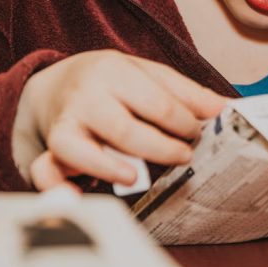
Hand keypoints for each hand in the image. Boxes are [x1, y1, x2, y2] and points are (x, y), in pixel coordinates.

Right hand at [12, 50, 226, 191]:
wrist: (55, 82)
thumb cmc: (112, 81)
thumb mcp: (147, 73)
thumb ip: (184, 91)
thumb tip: (222, 108)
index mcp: (115, 71)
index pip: (158, 102)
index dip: (184, 122)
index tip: (199, 133)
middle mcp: (87, 97)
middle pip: (123, 128)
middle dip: (159, 147)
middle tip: (183, 156)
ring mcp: (65, 123)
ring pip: (78, 148)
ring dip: (108, 167)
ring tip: (137, 177)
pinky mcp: (50, 147)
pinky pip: (44, 170)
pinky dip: (58, 185)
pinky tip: (81, 194)